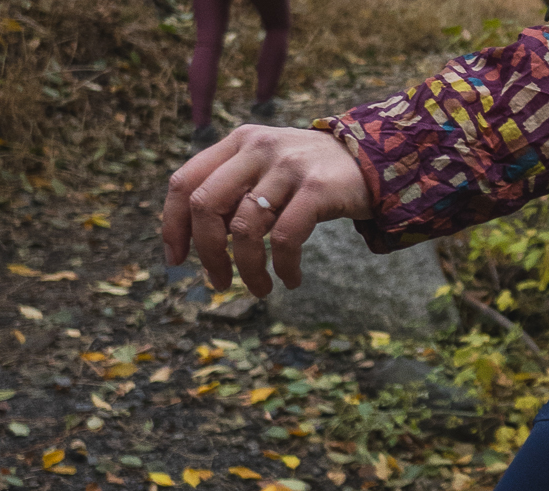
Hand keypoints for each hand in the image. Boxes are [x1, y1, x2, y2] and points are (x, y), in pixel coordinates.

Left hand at [161, 126, 376, 297]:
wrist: (375, 162)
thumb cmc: (314, 175)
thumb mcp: (269, 168)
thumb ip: (236, 189)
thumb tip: (202, 236)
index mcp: (238, 142)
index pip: (185, 182)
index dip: (173, 225)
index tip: (177, 260)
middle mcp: (257, 148)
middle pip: (205, 206)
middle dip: (207, 253)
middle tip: (219, 282)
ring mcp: (287, 166)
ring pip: (244, 229)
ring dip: (248, 270)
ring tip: (261, 289)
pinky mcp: (316, 188)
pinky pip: (285, 238)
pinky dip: (284, 267)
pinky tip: (291, 280)